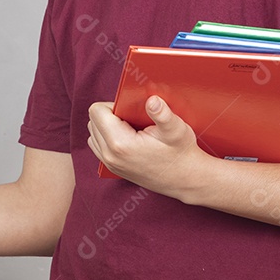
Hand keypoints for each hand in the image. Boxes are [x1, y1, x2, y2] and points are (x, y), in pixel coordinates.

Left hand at [87, 96, 215, 197]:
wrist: (186, 180)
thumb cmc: (181, 153)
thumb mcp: (177, 130)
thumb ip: (163, 114)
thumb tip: (152, 100)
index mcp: (120, 143)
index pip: (96, 111)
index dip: (113, 105)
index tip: (130, 110)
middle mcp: (109, 156)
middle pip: (92, 121)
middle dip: (110, 114)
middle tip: (133, 118)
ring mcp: (109, 164)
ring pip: (93, 133)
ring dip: (107, 126)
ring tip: (131, 128)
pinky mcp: (112, 168)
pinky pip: (98, 145)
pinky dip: (107, 137)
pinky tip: (128, 137)